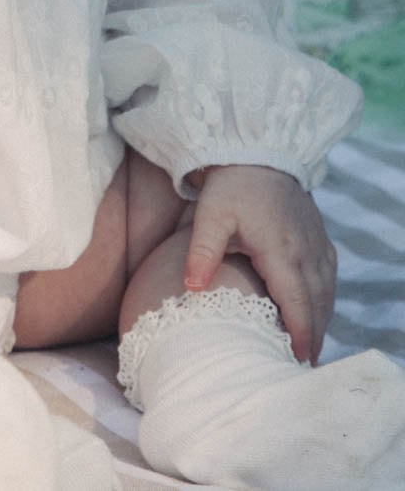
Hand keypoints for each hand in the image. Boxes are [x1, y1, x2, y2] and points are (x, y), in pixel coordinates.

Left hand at [183, 164, 336, 364]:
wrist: (257, 153)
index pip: (296, 302)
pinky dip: (324, 299)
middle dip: (313, 336)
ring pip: (326, 292)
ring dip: (321, 320)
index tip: (298, 361)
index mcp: (280, 250)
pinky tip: (315, 313)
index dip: (300, 334)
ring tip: (309, 349)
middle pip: (316, 304)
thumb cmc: (231, 187)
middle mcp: (305, 250)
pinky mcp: (318, 237)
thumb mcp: (211, 216)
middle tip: (301, 367)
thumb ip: (202, 252)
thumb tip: (190, 288)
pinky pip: (329, 276)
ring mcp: (316, 243)